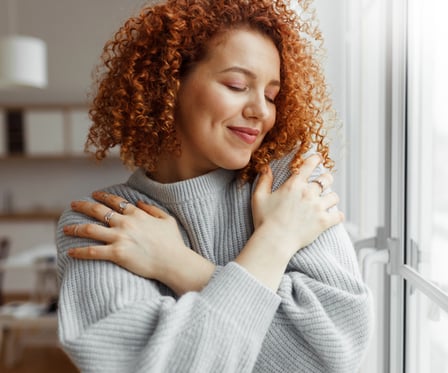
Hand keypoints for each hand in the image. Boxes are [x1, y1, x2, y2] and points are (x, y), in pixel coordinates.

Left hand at [63, 192, 188, 281]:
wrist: (174, 262)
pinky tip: (70, 252)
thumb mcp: (167, 219)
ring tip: (65, 228)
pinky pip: (92, 251)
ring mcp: (120, 238)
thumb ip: (152, 209)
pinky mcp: (116, 254)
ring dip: (75, 228)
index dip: (103, 196)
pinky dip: (79, 251)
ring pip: (90, 229)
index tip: (94, 194)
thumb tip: (138, 202)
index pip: (115, 201)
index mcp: (137, 214)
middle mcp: (125, 223)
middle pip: (98, 211)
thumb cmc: (173, 242)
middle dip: (83, 206)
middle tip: (73, 204)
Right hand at [251, 154, 342, 258]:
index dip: (315, 159)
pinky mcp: (323, 221)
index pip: (309, 165)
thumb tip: (266, 167)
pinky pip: (338, 215)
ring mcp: (317, 207)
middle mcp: (308, 193)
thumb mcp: (259, 197)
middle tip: (324, 182)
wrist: (274, 240)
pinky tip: (335, 217)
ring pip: (334, 196)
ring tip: (328, 201)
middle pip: (326, 179)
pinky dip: (338, 216)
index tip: (318, 158)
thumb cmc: (265, 220)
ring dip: (331, 198)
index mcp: (294, 185)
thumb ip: (264, 180)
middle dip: (326, 178)